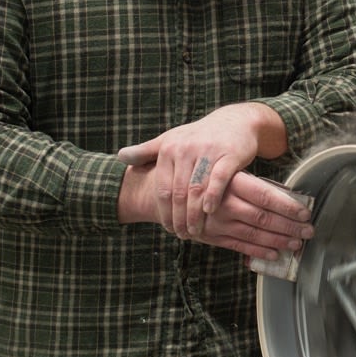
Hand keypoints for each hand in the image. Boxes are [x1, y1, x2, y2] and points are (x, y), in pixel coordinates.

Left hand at [116, 102, 291, 240]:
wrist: (235, 122)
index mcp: (169, 148)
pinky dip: (213, 197)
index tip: (168, 228)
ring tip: (195, 231)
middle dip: (179, 218)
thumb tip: (120, 157)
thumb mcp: (172, 139)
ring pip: (196, 189)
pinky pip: (218, 179)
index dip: (164, 212)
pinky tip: (209, 211)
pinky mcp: (229, 154)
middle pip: (179, 193)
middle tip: (182, 235)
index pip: (162, 188)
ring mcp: (208, 151)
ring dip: (195, 214)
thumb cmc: (200, 136)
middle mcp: (186, 148)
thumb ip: (146, 150)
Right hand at [119, 165, 312, 258]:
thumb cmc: (199, 171)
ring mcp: (216, 223)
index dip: (287, 205)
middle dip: (288, 225)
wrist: (158, 189)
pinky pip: (238, 246)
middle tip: (309, 230)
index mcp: (229, 182)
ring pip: (253, 233)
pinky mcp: (210, 236)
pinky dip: (257, 250)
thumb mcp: (221, 166)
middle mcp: (223, 203)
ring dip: (278, 240)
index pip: (264, 195)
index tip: (305, 211)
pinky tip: (275, 254)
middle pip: (263, 216)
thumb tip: (283, 191)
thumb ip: (248, 180)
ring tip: (298, 243)